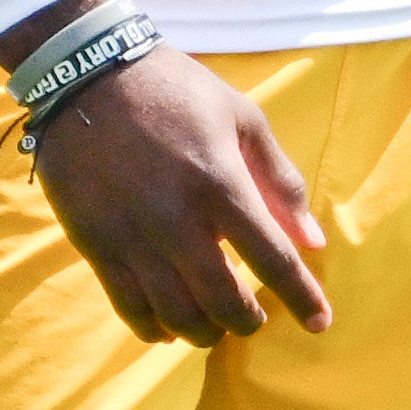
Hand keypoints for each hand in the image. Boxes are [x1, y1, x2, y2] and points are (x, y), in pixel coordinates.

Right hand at [21, 45, 333, 343]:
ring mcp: (132, 238)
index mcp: (222, 184)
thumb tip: (313, 240)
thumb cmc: (178, 92)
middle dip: (248, 322)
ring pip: (176, 314)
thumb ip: (281, 181)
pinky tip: (170, 327)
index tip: (321, 322)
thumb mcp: (244, 118)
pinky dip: (154, 328)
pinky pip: (128, 307)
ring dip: (205, 331)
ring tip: (217, 325)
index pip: (272, 258)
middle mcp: (178, 220)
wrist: (89, 78)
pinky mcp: (95, 246)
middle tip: (257, 320)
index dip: (301, 297)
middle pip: (223, 300)